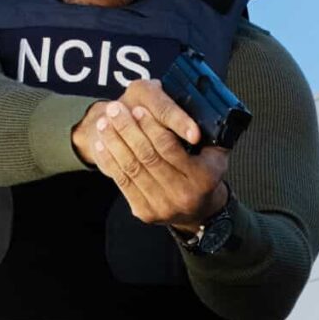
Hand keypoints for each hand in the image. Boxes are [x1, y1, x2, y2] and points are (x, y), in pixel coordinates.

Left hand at [78, 85, 230, 232]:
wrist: (198, 209)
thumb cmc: (205, 171)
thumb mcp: (216, 152)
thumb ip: (208, 132)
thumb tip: (191, 106)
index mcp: (204, 177)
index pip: (169, 146)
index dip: (150, 126)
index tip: (137, 109)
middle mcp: (184, 195)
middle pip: (147, 156)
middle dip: (127, 130)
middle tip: (113, 109)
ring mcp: (163, 206)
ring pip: (132, 168)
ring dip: (114, 142)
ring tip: (104, 123)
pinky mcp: (146, 213)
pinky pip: (122, 182)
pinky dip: (109, 161)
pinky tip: (102, 144)